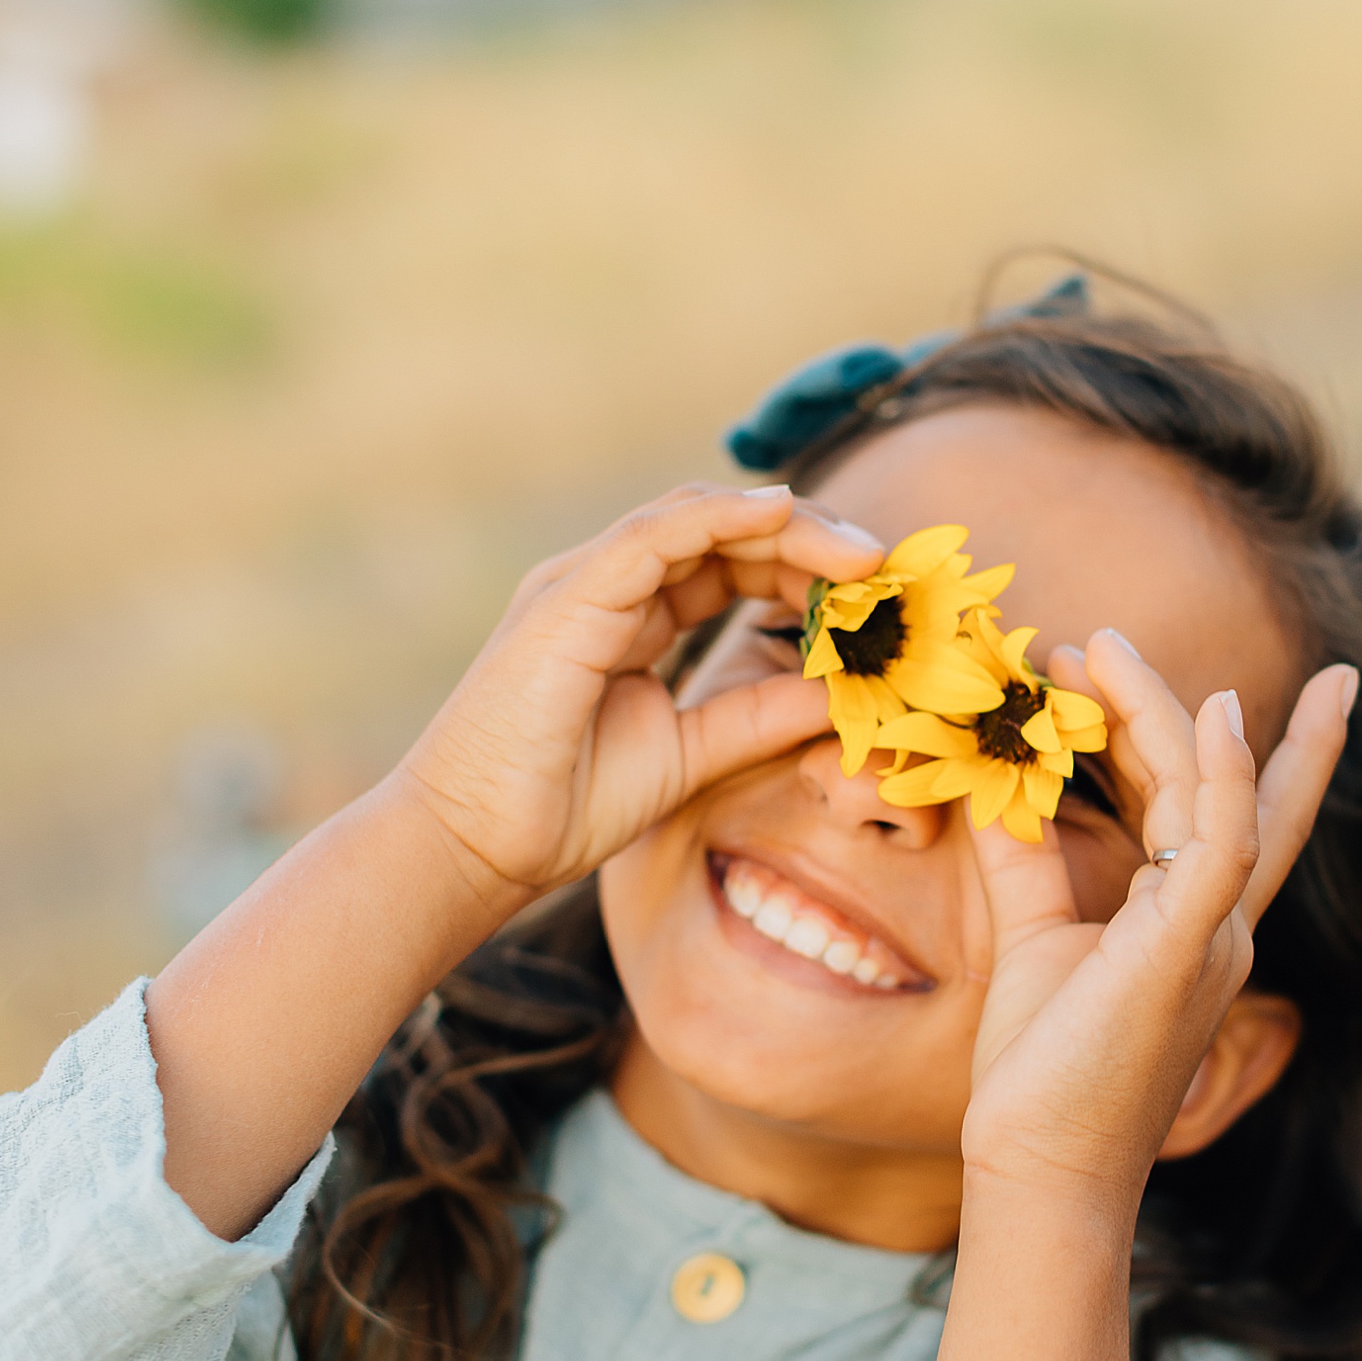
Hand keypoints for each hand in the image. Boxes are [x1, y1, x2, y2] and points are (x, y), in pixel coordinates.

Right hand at [392, 483, 880, 904]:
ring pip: (699, 516)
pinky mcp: (568, 595)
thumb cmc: (562, 804)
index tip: (876, 595)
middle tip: (885, 565)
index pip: (730, 562)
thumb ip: (759, 715)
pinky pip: (655, 534)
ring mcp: (583, 582)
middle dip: (810, 538)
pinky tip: (784, 516)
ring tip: (858, 552)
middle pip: (725, 530)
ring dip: (786, 523)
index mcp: (630, 615)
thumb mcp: (692, 753)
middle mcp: (607, 584)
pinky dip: (722, 516)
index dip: (805, 568)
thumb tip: (839, 693)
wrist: (476, 844)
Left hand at [958, 632, 1354, 1213]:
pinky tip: (1213, 711)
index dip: (1275, 746)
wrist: (1036, 1167)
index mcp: (1193, 923)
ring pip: (1217, 792)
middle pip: (1228, 785)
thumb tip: (992, 772)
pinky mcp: (1189, 947)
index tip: (1307, 679)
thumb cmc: (1042, 1069)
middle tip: (1102, 636)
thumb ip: (1023, 852)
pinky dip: (1225, 770)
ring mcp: (1213, 934)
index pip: (1249, 814)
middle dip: (1184, 703)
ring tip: (1099, 647)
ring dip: (1164, 710)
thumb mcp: (1030, 935)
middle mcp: (1221, 923)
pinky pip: (1228, 841)